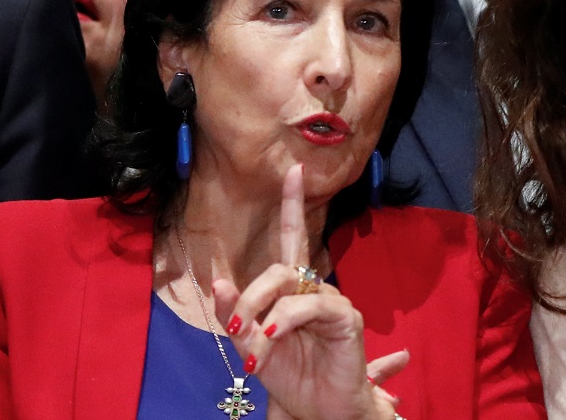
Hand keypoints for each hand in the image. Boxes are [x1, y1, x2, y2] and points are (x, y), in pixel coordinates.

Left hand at [213, 164, 396, 419]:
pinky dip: (286, 320)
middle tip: (234, 329)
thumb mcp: (254, 348)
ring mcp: (332, 302)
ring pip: (290, 286)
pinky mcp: (345, 319)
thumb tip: (219, 282)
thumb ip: (239, 317)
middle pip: (279, 268)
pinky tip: (273, 338)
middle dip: (250, 294)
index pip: (293, 239)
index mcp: (294, 291)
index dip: (293, 204)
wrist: (321, 412)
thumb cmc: (293, 378)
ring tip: (253, 346)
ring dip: (262, 313)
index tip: (293, 170)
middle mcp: (315, 289)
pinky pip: (310, 307)